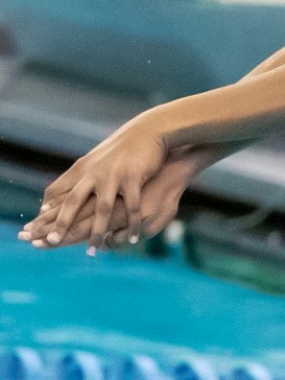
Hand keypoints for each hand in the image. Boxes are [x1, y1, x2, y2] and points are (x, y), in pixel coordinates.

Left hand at [20, 146, 216, 250]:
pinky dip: (131, 224)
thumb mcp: (98, 158)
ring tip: (94, 249)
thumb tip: (72, 188)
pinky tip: (131, 238)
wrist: (150, 130)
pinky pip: (132, 207)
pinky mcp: (133, 178)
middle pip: (73, 202)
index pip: (56, 191)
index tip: (40, 223)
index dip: (48, 208)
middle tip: (52, 242)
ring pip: (102, 209)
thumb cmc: (125, 148)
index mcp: (82, 169)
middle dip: (62, 223)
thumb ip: (85, 174)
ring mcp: (113, 175)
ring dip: (98, 231)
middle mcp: (93, 173)